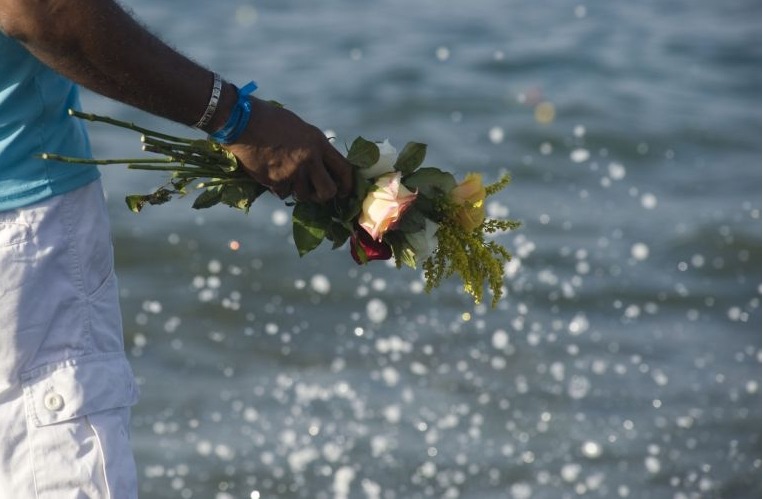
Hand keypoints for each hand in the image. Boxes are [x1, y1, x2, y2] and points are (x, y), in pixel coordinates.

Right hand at [225, 97, 352, 202]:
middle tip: (315, 192)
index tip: (343, 191)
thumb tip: (323, 167)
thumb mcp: (301, 129)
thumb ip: (314, 148)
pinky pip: (283, 194)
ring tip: (288, 177)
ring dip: (297, 191)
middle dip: (323, 195)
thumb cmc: (272, 121)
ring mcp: (293, 172)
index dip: (347, 184)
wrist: (244, 122)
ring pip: (303, 196)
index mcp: (319, 143)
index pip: (344, 169)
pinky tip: (272, 174)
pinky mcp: (275, 181)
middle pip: (328, 191)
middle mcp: (309, 159)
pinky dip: (279, 189)